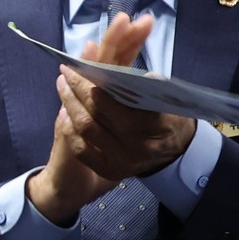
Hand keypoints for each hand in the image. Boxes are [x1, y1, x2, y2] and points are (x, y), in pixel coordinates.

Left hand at [27, 15, 196, 222]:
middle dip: (77, 90)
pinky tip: (65, 112)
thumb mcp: (165, 97)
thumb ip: (145, 85)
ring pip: (86, 130)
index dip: (97, 90)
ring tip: (64, 86)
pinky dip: (69, 129)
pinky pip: (81, 150)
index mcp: (154, 127)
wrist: (174, 151)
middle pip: (97, 117)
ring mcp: (122, 162)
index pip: (119, 107)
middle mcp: (137, 148)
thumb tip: (121, 72)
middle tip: (67, 71)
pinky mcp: (110, 170)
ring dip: (70, 105)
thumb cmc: (167, 116)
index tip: (83, 70)